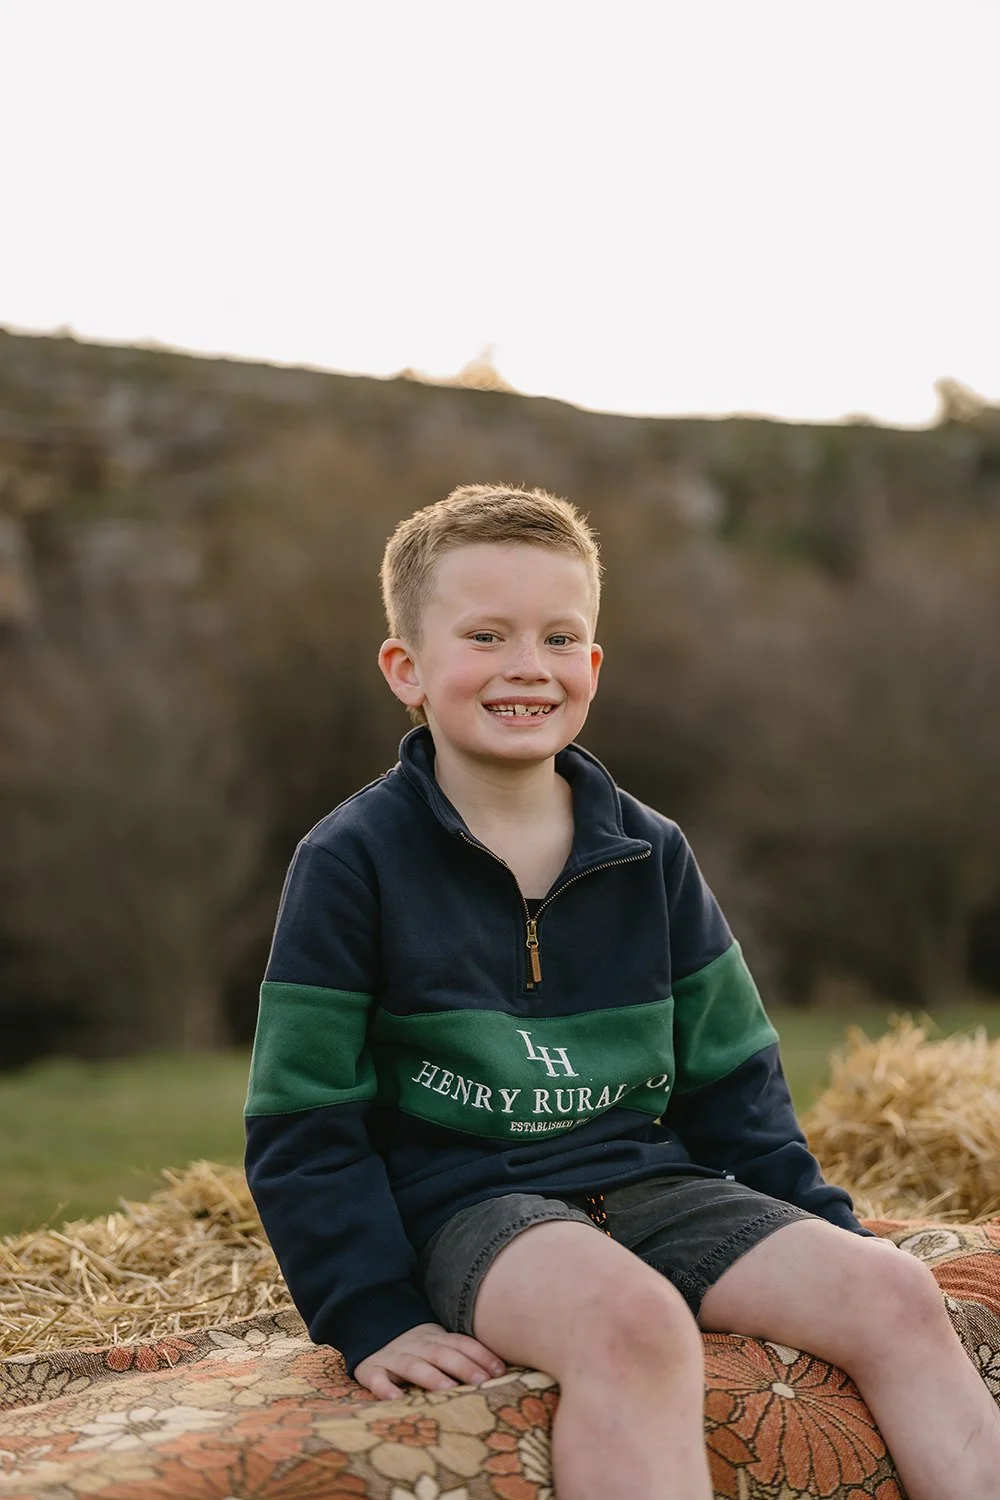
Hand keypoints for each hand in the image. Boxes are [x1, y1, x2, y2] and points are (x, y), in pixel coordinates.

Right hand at [355, 1322, 505, 1399]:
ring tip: (447, 1389)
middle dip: (462, 1366)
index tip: (500, 1371)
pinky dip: (385, 1388)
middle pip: (441, 1353)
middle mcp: (416, 1345)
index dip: (480, 1354)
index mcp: (435, 1338)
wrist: (372, 1331)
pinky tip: (396, 1399)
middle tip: (481, 1382)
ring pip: (412, 1365)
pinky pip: (376, 1378)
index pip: (461, 1343)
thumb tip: (502, 1372)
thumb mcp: (438, 1345)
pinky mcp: (371, 1370)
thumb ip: (462, 1355)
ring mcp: (393, 1357)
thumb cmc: (417, 1350)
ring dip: (431, 1376)